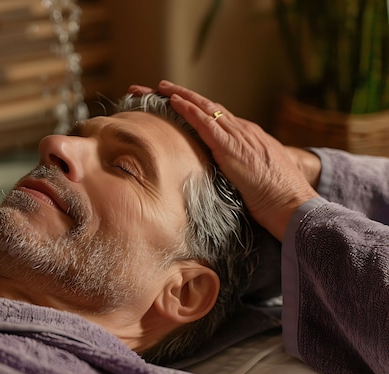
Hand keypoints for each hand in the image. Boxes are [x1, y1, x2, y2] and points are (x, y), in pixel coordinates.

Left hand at [149, 80, 318, 240]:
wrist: (293, 204)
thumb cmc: (274, 199)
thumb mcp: (253, 179)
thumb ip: (237, 171)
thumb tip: (222, 178)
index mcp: (247, 138)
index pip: (217, 117)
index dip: (196, 108)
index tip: (178, 101)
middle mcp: (243, 131)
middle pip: (209, 107)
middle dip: (185, 95)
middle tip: (162, 86)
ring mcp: (239, 137)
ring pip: (206, 108)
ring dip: (182, 96)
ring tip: (162, 87)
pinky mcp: (232, 147)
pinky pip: (207, 124)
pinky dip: (189, 111)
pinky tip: (174, 103)